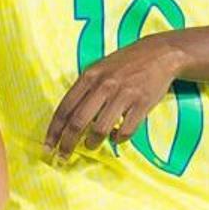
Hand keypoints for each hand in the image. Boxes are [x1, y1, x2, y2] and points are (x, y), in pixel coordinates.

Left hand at [42, 29, 189, 159]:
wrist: (160, 53)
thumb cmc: (125, 63)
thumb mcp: (99, 68)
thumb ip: (84, 89)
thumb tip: (68, 117)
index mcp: (89, 76)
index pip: (64, 108)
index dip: (54, 131)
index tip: (48, 147)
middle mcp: (104, 86)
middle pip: (78, 122)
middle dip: (67, 144)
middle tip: (63, 157)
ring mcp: (123, 95)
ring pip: (100, 129)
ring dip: (92, 143)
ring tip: (91, 145)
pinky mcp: (142, 103)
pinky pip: (126, 131)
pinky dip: (118, 139)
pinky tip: (116, 136)